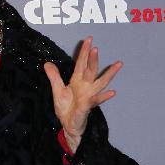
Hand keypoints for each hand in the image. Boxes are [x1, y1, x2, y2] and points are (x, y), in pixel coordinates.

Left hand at [43, 36, 122, 153]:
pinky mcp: (87, 107)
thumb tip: (47, 63)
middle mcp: (86, 86)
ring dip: (108, 74)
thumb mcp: (57, 90)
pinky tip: (112, 92)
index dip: (84, 52)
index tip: (89, 39)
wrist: (68, 125)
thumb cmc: (66, 108)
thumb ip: (54, 76)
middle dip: (93, 59)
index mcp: (78, 81)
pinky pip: (96, 101)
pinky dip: (103, 97)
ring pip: (100, 82)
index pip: (81, 63)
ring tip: (117, 64)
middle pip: (91, 70)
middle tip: (96, 48)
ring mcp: (89, 96)